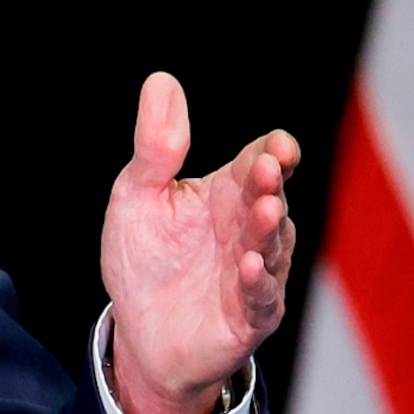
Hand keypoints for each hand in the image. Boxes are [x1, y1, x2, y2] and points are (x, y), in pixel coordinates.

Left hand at [99, 73, 298, 413]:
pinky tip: (249, 267)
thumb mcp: (137, 196)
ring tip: (264, 210)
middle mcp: (249, 229)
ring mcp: (255, 273)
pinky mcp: (250, 316)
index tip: (276, 148)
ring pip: (272, 246)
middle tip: (269, 169)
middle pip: (269, 198)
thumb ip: (156, 146)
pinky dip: (257, 282)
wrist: (139, 333)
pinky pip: (260, 297)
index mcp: (227, 193)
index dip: (273, 152)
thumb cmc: (145, 259)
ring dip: (269, 229)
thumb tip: (161, 80)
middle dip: (270, 184)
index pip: (259, 162)